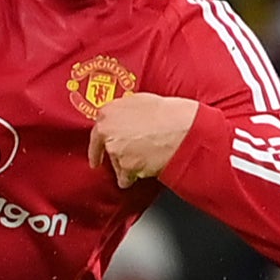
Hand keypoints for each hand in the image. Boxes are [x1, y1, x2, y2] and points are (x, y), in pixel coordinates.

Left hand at [84, 93, 200, 186]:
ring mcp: (115, 150)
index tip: (98, 151)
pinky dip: (133, 178)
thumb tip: (124, 118)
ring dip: (127, 166)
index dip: (99, 142)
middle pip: (106, 148)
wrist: (182, 128)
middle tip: (128, 157)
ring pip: (116, 165)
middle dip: (116, 154)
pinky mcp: (126, 167)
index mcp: (108, 112)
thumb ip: (125, 111)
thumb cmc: (168, 113)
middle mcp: (107, 131)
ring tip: (145, 160)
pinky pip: (125, 178)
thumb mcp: (141, 101)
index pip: (97, 131)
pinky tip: (144, 171)